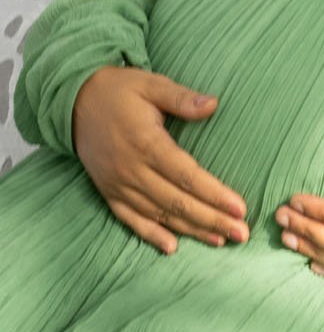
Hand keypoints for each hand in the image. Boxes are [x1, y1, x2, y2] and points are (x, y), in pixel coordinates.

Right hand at [72, 65, 248, 253]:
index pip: (186, 176)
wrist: (75, 102)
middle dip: (211, 219)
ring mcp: (118, 184)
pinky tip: (172, 247)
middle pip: (177, 202)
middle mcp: (132, 169)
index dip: (214, 194)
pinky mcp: (108, 192)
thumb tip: (213, 104)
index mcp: (146, 143)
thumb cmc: (120, 91)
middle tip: (240, 233)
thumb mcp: (152, 84)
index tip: (239, 208)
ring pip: (158, 215)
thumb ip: (182, 98)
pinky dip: (150, 235)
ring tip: (220, 240)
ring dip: (190, 230)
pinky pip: (130, 219)